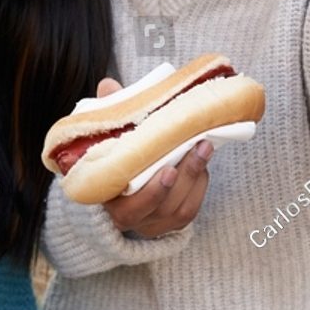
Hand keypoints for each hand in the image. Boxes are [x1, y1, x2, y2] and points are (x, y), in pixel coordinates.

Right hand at [96, 77, 212, 237]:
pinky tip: (203, 164)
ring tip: (205, 147)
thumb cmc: (110, 157)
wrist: (115, 185)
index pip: (127, 210)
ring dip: (195, 177)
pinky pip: (190, 208)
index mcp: (107, 202)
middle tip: (198, 146)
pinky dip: (200, 186)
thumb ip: (106, 114)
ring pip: (179, 210)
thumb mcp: (104, 136)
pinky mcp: (170, 223)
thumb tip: (108, 85)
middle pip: (161, 208)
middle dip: (184, 177)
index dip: (150, 194)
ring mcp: (151, 224)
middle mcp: (128, 219)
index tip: (168, 170)